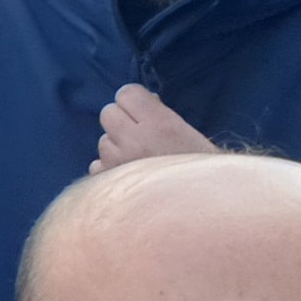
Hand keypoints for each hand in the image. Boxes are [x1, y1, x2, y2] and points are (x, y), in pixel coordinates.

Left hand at [88, 83, 213, 172]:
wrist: (202, 207)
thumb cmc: (200, 170)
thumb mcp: (188, 133)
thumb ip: (161, 113)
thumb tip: (145, 100)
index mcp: (159, 124)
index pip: (126, 93)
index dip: (135, 101)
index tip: (145, 112)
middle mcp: (134, 140)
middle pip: (108, 113)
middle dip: (122, 121)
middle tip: (140, 135)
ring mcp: (117, 162)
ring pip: (103, 141)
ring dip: (116, 147)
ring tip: (138, 160)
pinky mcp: (108, 183)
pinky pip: (98, 165)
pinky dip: (109, 169)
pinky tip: (129, 176)